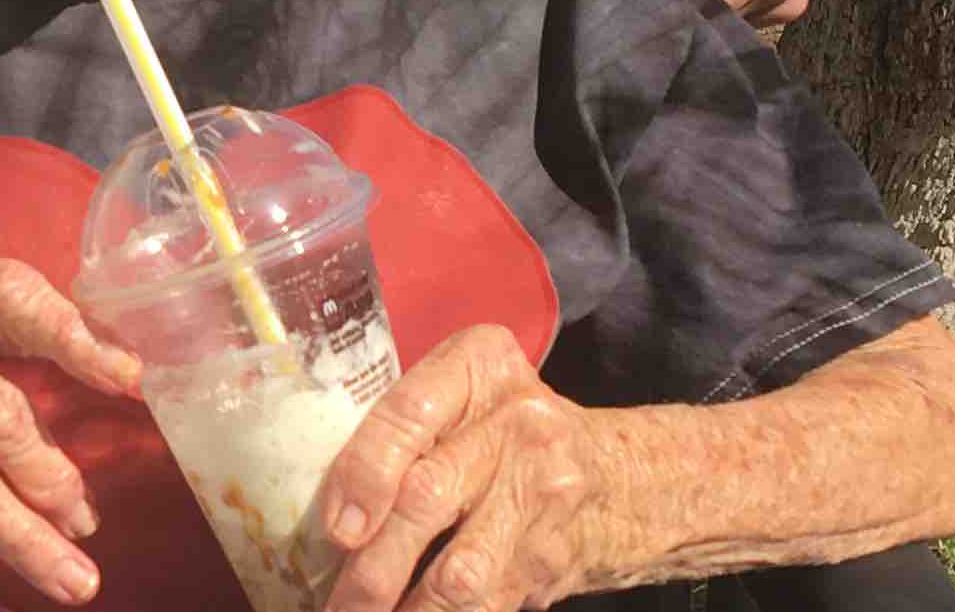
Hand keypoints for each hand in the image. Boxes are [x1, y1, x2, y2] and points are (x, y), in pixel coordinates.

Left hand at [319, 324, 619, 611]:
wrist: (629, 477)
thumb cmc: (517, 432)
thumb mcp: (474, 395)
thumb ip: (411, 424)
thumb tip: (325, 497)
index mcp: (481, 367)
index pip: (410, 411)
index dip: (365, 470)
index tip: (337, 526)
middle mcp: (516, 424)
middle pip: (427, 497)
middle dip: (372, 563)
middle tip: (335, 601)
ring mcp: (540, 495)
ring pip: (457, 571)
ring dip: (403, 610)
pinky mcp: (549, 560)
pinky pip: (485, 606)